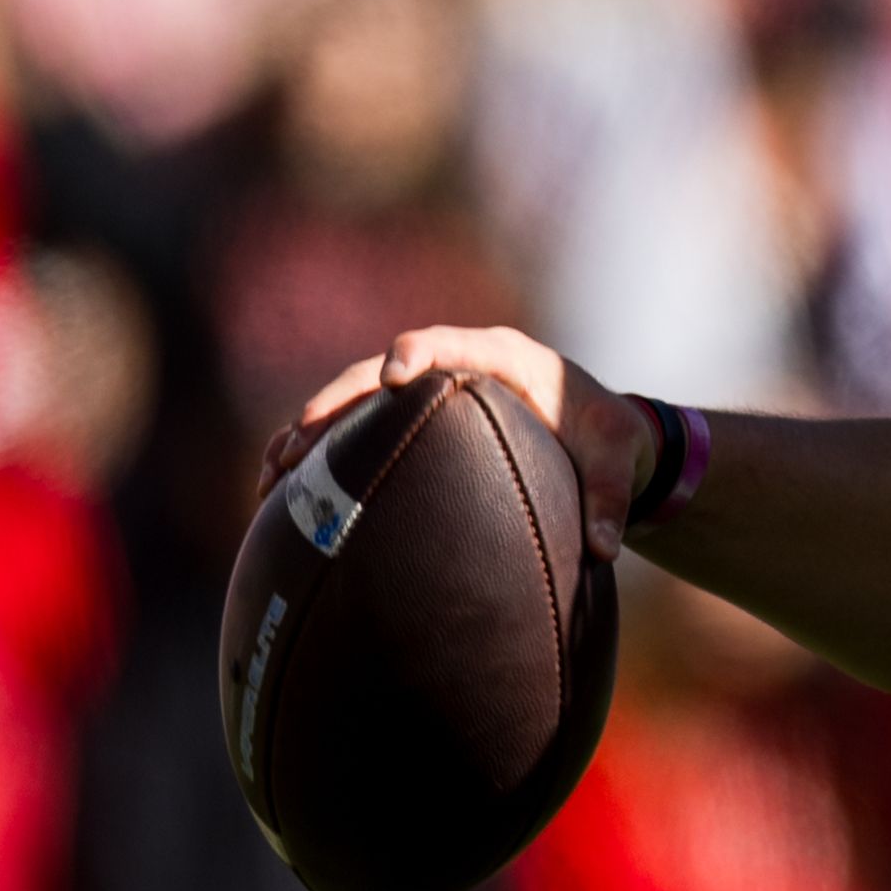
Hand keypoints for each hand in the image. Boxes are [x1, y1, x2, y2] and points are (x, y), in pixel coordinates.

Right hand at [264, 325, 652, 559]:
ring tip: (270, 476)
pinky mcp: (408, 424)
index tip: (393, 378)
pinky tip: (280, 496)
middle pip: (376, 373)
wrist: (596, 430)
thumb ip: (614, 497)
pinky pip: (355, 434)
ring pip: (352, 404)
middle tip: (298, 443)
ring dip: (308, 434)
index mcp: (502, 356)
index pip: (447, 343)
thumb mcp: (620, 457)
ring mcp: (423, 394)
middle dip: (334, 404)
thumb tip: (607, 547)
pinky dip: (319, 458)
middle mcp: (451, 367)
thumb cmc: (608, 435)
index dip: (416, 353)